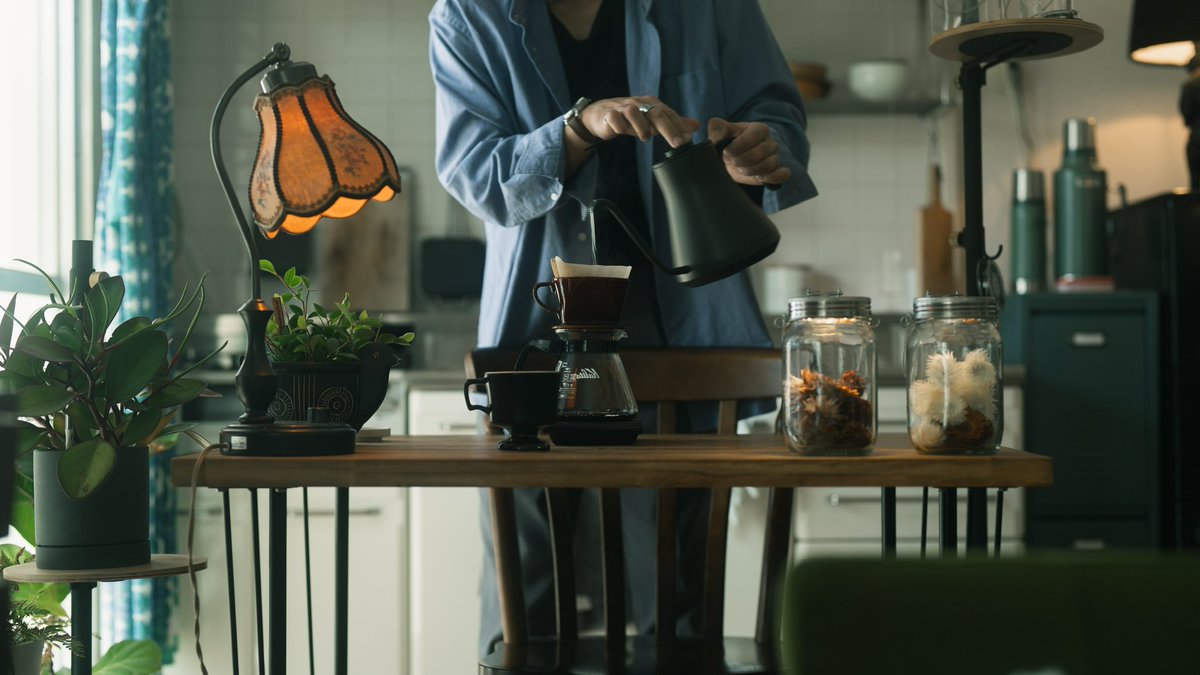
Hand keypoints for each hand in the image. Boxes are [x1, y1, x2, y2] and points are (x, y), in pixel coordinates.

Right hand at [577, 96, 698, 147]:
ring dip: (642, 125)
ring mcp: (623, 108)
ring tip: (646, 138)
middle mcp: (639, 104)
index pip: (669, 114)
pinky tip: (622, 132)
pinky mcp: (608, 114)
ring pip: (634, 112)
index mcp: (651, 104)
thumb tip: (696, 125)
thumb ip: (673, 123)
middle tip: (678, 144)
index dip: (679, 126)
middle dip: (668, 129)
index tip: (688, 139)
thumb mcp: (653, 120)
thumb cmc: (630, 118)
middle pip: (656, 113)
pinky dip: (618, 124)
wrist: (601, 114)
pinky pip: (614, 118)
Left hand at [708, 118, 791, 186]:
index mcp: (759, 129)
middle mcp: (770, 142)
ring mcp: (775, 156)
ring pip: (768, 165)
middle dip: (741, 160)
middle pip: (759, 153)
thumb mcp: (721, 133)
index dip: (737, 146)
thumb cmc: (729, 144)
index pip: (753, 136)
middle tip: (732, 162)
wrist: (734, 162)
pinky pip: (783, 174)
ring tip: (741, 169)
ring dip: (750, 170)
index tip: (727, 151)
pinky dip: (772, 177)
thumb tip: (715, 131)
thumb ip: (717, 128)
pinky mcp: (777, 171)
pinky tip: (760, 178)